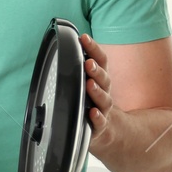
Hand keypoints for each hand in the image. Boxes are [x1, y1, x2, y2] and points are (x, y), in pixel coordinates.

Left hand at [79, 34, 122, 156]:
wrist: (110, 134)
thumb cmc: (92, 105)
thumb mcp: (88, 86)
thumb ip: (78, 69)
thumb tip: (61, 46)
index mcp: (100, 81)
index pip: (100, 62)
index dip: (94, 49)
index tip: (84, 38)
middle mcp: (104, 94)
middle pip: (104, 79)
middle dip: (96, 70)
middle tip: (87, 62)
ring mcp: (103, 111)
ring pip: (104, 100)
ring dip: (97, 91)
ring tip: (89, 84)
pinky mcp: (100, 128)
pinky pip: (100, 122)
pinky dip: (96, 117)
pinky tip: (92, 112)